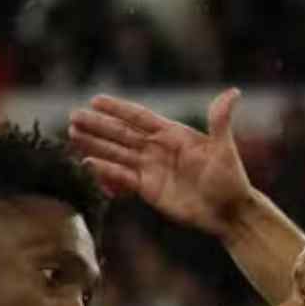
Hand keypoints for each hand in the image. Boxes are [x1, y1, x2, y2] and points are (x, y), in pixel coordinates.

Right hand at [68, 89, 255, 237]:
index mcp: (173, 134)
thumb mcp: (224, 149)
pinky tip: (87, 164)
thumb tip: (233, 92)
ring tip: (72, 135)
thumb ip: (219, 121)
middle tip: (73, 117)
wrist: (228, 212)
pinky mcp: (147, 189)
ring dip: (95, 144)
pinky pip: (122, 178)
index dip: (118, 109)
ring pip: (117, 154)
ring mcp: (150, 169)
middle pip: (121, 134)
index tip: (96, 100)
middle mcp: (157, 148)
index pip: (140, 118)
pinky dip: (105, 172)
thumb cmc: (230, 179)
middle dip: (97, 126)